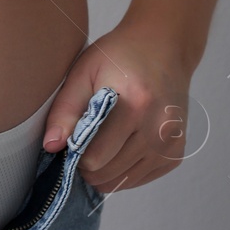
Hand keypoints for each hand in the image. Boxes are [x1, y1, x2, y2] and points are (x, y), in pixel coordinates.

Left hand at [42, 23, 192, 195]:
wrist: (165, 47)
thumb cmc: (120, 57)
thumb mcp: (84, 72)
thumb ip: (65, 110)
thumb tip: (52, 146)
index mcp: (135, 106)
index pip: (94, 159)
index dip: (76, 153)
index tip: (73, 137)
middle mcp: (159, 129)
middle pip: (108, 175)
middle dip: (88, 165)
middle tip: (85, 140)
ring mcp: (171, 144)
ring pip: (124, 182)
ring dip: (106, 170)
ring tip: (102, 142)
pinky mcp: (177, 153)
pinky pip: (140, 179)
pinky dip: (125, 169)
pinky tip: (122, 144)